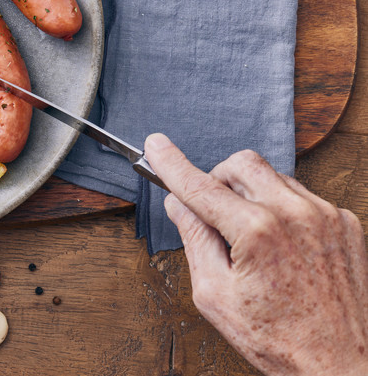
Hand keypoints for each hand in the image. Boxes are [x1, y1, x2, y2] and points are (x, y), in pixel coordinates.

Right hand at [144, 134, 367, 375]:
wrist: (344, 364)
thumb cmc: (280, 340)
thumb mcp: (215, 296)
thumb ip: (195, 241)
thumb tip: (180, 206)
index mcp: (257, 232)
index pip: (201, 186)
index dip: (171, 164)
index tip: (155, 146)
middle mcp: (295, 213)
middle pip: (242, 164)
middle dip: (218, 179)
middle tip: (211, 212)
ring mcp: (325, 214)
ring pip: (273, 177)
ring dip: (251, 196)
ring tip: (251, 242)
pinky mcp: (345, 222)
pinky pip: (302, 197)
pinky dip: (281, 210)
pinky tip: (279, 247)